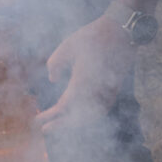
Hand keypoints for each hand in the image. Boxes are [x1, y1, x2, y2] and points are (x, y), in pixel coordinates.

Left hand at [38, 12, 134, 128]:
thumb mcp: (67, 46)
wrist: (122, 31)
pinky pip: (102, 110)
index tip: (38, 120)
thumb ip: (55, 63)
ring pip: (92, 116)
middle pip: (78, 117)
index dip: (51, 116)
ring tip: (62, 124)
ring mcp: (108, 91)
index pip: (64, 107)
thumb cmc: (93, 36)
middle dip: (61, 125)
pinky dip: (90, 117)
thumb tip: (52, 80)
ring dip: (76, 123)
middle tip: (46, 129)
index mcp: (82, 81)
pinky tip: (82, 115)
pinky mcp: (115, 89)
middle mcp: (96, 90)